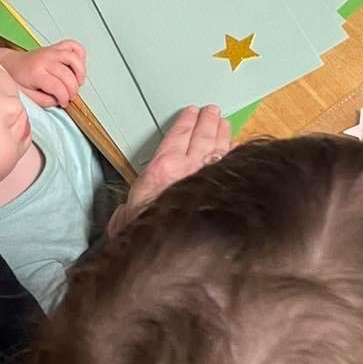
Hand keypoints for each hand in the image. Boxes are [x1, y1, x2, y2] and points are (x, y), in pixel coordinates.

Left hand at [0, 41, 85, 107]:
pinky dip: (80, 54)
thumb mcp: (26, 95)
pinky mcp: (56, 47)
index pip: (58, 87)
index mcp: (35, 73)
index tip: (63, 103)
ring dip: (81, 72)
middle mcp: (45, 60)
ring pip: (74, 58)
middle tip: (70, 96)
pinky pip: (73, 46)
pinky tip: (78, 65)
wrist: (10, 64)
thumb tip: (59, 100)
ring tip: (78, 82)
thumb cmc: (18, 80)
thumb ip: (43, 100)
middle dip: (73, 89)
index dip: (64, 98)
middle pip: (67, 75)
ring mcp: (51, 51)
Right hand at [111, 105, 230, 233]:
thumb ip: (130, 208)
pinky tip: (236, 149)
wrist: (163, 251)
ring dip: (222, 133)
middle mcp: (189, 169)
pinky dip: (234, 154)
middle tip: (213, 112)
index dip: (186, 122)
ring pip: (218, 148)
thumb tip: (127, 213)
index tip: (192, 112)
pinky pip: (230, 165)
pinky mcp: (222, 191)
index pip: (178, 136)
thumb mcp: (126, 216)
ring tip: (224, 123)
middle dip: (208, 122)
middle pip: (202, 137)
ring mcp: (209, 179)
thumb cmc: (143, 232)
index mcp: (164, 168)